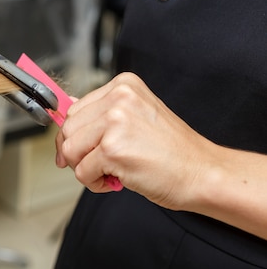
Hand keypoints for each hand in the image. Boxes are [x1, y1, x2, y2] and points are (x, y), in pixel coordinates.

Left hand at [55, 72, 213, 209]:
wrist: (202, 173)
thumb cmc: (171, 150)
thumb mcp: (136, 116)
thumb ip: (102, 112)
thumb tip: (66, 107)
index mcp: (123, 85)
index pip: (75, 109)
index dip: (73, 136)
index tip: (78, 151)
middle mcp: (118, 98)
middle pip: (67, 129)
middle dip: (76, 153)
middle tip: (98, 165)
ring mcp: (114, 122)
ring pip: (69, 150)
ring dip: (84, 168)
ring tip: (110, 172)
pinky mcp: (112, 149)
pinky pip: (82, 172)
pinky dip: (94, 183)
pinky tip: (116, 180)